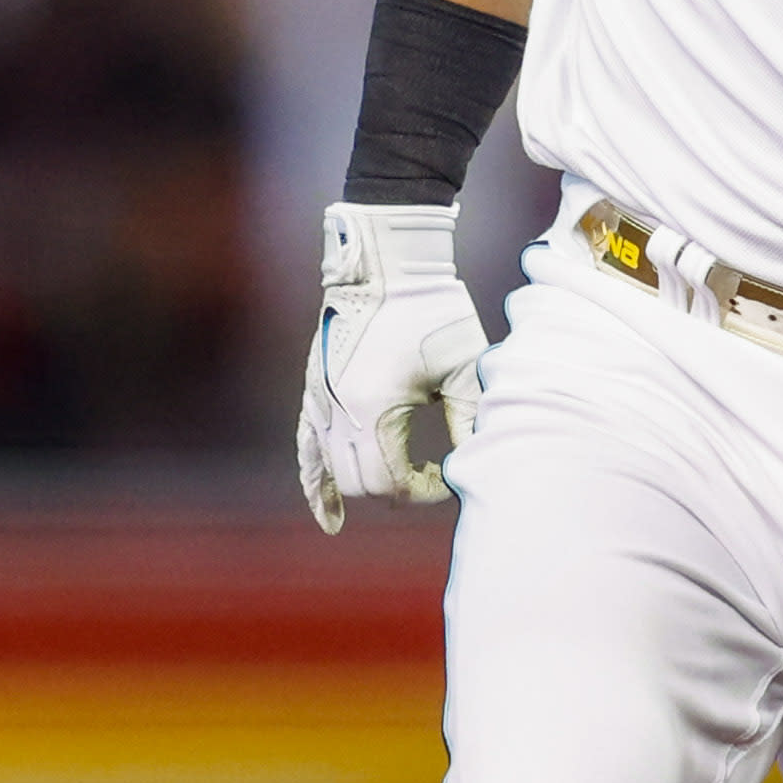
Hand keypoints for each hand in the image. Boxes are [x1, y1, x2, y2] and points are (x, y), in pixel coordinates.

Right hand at [297, 204, 488, 533]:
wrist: (387, 264)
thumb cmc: (433, 311)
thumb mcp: (463, 367)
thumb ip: (470, 419)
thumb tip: (475, 466)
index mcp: (374, 408)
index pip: (392, 482)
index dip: (424, 490)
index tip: (449, 471)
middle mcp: (337, 411)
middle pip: (361, 484)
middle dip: (398, 489)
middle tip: (431, 474)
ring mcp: (319, 402)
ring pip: (333, 472)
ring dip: (365, 486)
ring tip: (397, 494)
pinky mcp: (313, 392)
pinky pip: (306, 451)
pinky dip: (317, 485)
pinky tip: (330, 518)